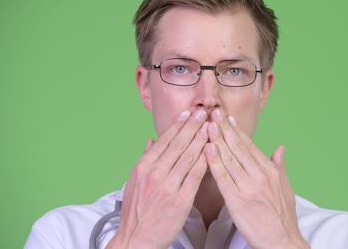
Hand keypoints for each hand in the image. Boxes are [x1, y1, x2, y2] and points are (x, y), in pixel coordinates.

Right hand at [107, 110, 208, 248]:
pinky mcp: (180, 199)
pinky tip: (213, 150)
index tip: (189, 112)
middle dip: (193, 126)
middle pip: (178, 144)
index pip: (164, 140)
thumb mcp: (134, 181)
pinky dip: (205, 161)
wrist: (137, 238)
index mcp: (143, 166)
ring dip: (202, 139)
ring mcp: (168, 186)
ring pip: (189, 156)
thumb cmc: (136, 211)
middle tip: (204, 112)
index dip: (178, 124)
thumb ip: (145, 159)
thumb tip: (151, 140)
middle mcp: (155, 173)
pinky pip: (196, 175)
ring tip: (211, 126)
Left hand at [205, 109, 309, 248]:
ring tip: (207, 124)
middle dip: (224, 128)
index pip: (249, 145)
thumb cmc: (283, 217)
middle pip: (238, 147)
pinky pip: (223, 178)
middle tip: (213, 111)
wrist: (282, 242)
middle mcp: (260, 175)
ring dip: (217, 139)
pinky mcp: (238, 200)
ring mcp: (249, 187)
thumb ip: (280, 166)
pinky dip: (214, 162)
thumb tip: (280, 148)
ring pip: (230, 158)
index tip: (226, 116)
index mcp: (269, 170)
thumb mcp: (285, 187)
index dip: (236, 130)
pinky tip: (206, 149)